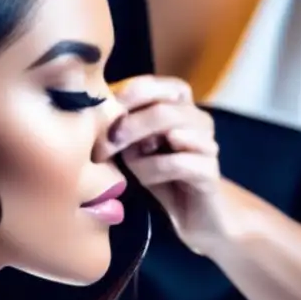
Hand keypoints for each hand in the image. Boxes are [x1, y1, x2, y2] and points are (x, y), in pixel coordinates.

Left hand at [94, 76, 225, 253]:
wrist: (191, 214)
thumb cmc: (157, 174)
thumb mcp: (133, 147)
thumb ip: (120, 127)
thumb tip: (92, 115)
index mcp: (178, 104)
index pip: (152, 85)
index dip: (124, 97)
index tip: (100, 116)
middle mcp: (197, 118)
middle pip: (162, 107)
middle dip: (127, 126)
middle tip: (104, 147)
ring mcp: (207, 143)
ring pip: (172, 130)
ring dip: (140, 151)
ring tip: (129, 165)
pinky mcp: (209, 170)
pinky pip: (178, 163)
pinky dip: (153, 171)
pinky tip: (145, 180)